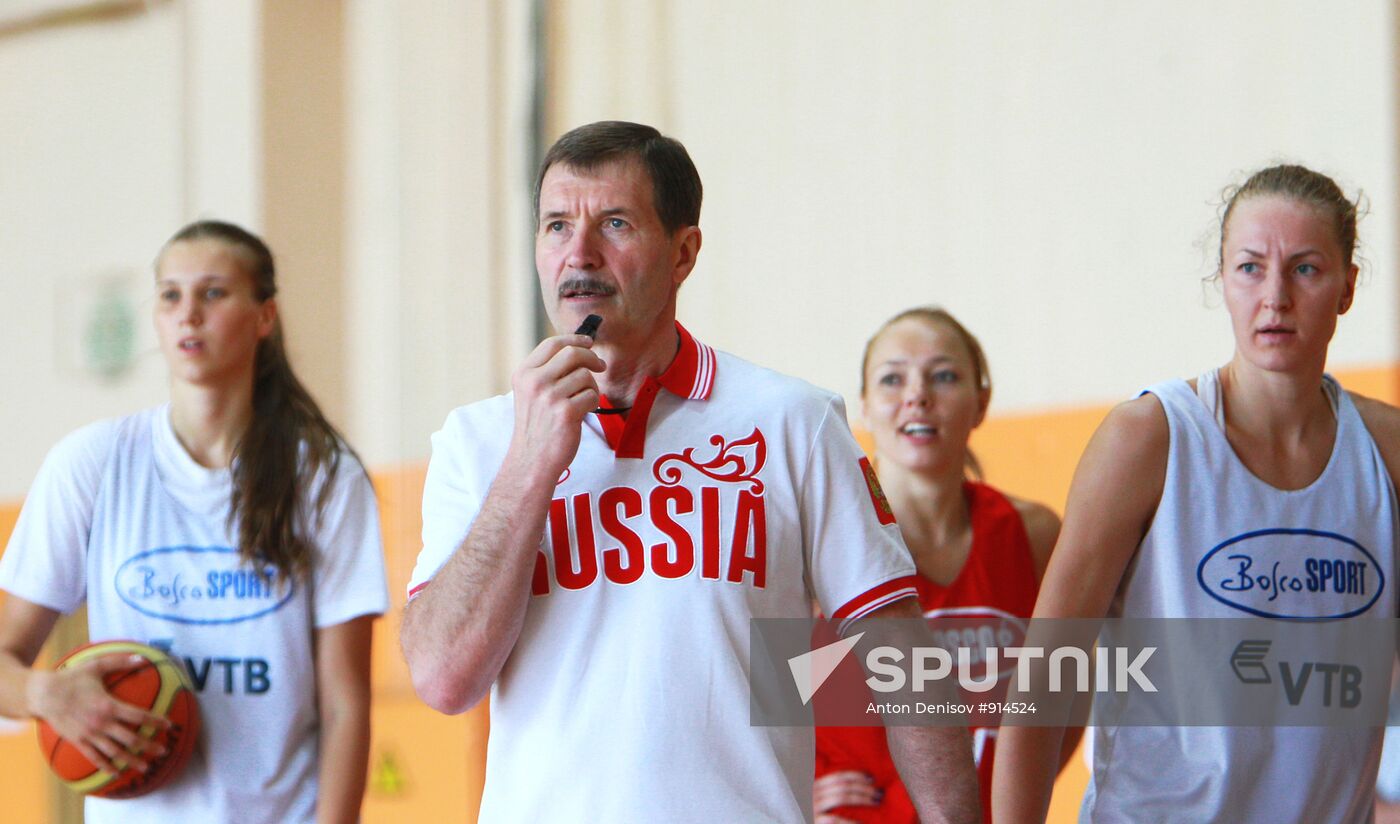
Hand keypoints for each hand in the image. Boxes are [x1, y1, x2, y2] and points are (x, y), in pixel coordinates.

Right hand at [29, 653, 169, 774]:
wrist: (43, 694)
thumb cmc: (72, 678)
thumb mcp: (96, 666)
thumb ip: (120, 662)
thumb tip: (143, 657)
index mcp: (109, 706)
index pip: (139, 716)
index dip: (156, 721)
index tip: (169, 725)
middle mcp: (101, 723)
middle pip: (131, 738)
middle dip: (149, 745)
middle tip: (164, 751)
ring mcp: (89, 734)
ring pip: (115, 752)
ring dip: (131, 760)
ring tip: (146, 767)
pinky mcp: (78, 741)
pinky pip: (94, 757)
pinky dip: (106, 766)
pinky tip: (116, 773)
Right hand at [507, 334, 604, 480]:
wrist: (532, 460)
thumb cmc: (537, 427)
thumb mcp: (530, 394)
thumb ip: (547, 372)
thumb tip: (578, 350)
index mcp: (524, 374)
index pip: (552, 344)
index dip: (574, 339)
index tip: (588, 342)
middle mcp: (534, 382)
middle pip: (572, 353)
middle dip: (591, 357)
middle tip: (600, 366)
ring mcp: (550, 397)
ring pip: (585, 376)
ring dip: (591, 387)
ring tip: (582, 401)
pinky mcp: (566, 412)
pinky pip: (592, 395)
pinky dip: (592, 404)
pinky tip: (582, 413)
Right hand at [815, 770, 882, 820]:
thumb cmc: (815, 817)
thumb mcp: (819, 802)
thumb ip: (832, 794)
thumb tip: (860, 788)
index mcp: (815, 787)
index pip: (838, 776)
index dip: (856, 775)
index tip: (871, 778)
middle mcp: (813, 794)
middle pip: (843, 786)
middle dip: (864, 788)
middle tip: (879, 792)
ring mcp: (812, 807)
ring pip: (842, 797)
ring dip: (863, 798)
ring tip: (876, 801)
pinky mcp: (814, 821)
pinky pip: (835, 820)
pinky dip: (851, 822)